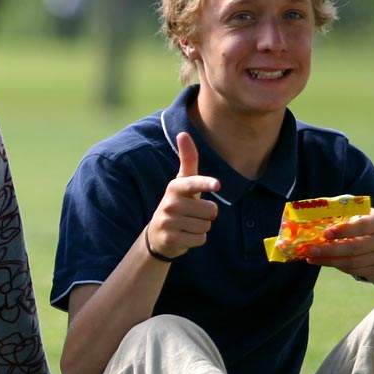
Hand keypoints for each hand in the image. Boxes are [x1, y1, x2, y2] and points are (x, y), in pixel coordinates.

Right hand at [145, 133, 220, 260]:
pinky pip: (200, 239)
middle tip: (192, 215)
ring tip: (187, 225)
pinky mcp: (171, 239)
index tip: (217, 185)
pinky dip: (197, 240)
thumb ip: (187, 159)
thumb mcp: (182, 182)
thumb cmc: (177, 203)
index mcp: (174, 187)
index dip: (206, 183)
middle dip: (207, 215)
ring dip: (202, 227)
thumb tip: (182, 133)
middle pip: (210, 210)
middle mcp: (169, 204)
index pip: (193, 184)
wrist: (157, 234)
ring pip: (206, 225)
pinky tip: (185, 236)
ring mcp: (168, 222)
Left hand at [305, 209, 373, 278]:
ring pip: (352, 263)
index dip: (343, 230)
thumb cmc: (365, 221)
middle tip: (309, 250)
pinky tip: (324, 261)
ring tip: (311, 257)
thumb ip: (341, 212)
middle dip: (329, 250)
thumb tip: (314, 210)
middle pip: (355, 248)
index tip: (325, 233)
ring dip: (328, 261)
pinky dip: (337, 266)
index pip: (362, 226)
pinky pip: (354, 270)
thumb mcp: (359, 212)